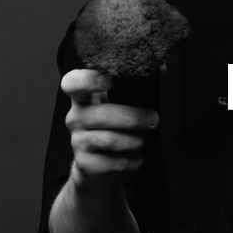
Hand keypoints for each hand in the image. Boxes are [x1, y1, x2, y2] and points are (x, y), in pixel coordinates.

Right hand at [60, 68, 158, 185]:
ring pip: (111, 140)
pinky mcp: (85, 163)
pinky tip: (135, 158)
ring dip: (135, 141)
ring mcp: (77, 141)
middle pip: (102, 115)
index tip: (109, 80)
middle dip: (133, 118)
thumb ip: (135, 85)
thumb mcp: (119, 103)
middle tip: (153, 120)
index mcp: (82, 97)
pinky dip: (132, 161)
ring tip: (143, 141)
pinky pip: (115, 162)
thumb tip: (160, 67)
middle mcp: (75, 117)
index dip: (88, 80)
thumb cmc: (113, 127)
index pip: (72, 83)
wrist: (98, 166)